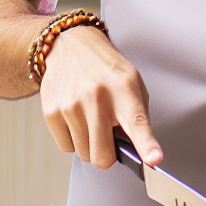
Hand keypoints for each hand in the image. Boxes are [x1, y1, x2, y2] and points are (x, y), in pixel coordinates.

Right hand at [39, 26, 163, 169]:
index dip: (146, 145)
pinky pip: (66, 147)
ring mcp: (71, 104)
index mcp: (124, 89)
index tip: (154, 159)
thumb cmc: (107, 70)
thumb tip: (140, 154)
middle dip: (106, 153)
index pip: (138, 123)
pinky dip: (72, 138)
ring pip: (84, 154)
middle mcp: (97, 96)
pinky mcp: (51, 111)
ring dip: (89, 143)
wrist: (72, 45)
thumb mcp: (132, 83)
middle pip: (102, 156)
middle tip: (107, 134)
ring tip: (89, 117)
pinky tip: (75, 117)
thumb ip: (138, 117)